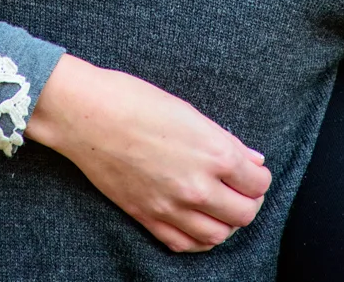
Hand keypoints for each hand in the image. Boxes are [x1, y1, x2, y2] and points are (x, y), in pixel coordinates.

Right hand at [25, 55, 269, 252]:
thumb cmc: (133, 100)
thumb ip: (224, 141)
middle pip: (244, 213)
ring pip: (219, 235)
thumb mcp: (187, 111)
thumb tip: (253, 160)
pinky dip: (199, 239)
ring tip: (220, 206)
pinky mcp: (147, 218)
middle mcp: (198, 186)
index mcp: (214, 153)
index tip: (252, 170)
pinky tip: (198, 222)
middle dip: (248, 201)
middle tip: (241, 189)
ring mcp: (172, 206)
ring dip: (226, 222)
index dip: (259, 176)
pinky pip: (185, 244)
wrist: (85, 114)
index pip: (258, 182)